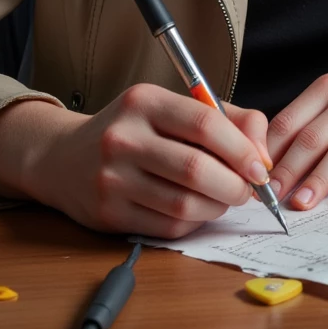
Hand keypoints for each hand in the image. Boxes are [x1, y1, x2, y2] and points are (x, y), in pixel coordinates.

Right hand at [0, 86, 270, 238]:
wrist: (62, 158)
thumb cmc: (133, 131)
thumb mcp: (171, 108)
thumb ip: (228, 120)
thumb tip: (265, 153)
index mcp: (144, 101)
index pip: (205, 124)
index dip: (241, 150)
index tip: (261, 168)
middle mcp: (123, 137)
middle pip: (196, 169)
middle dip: (234, 186)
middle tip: (247, 191)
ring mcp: (112, 177)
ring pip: (184, 204)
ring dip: (216, 208)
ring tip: (222, 200)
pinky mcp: (107, 213)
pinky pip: (167, 227)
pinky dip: (192, 223)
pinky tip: (195, 211)